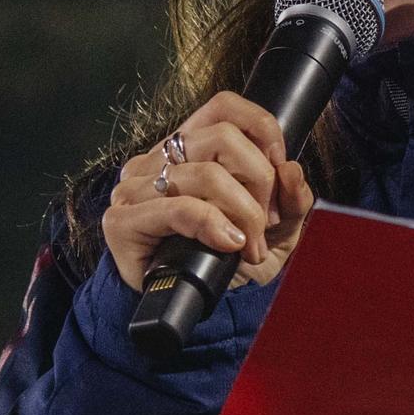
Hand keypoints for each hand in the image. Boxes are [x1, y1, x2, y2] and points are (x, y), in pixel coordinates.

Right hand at [101, 92, 313, 295]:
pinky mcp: (122, 221)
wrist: (189, 308)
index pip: (223, 106)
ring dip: (243, 213)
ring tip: (251, 246)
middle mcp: (157, 160)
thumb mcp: (275, 230)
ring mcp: (135, 188)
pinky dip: (214, 225)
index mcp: (188, 149)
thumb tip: (291, 170)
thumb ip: (290, 200)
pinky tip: (229, 244)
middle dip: (259, 180)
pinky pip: (178, 208)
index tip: (279, 166)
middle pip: (223, 137)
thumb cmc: (225, 263)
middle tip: (266, 220)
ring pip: (205, 174)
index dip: (261, 127)